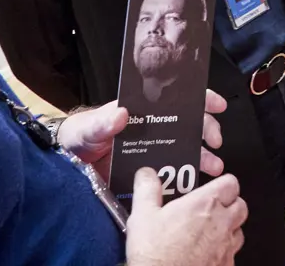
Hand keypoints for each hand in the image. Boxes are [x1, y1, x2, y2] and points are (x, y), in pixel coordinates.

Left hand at [58, 90, 226, 185]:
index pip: (178, 100)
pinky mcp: (147, 175)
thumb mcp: (88, 127)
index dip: (201, 99)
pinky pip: (170, 176)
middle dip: (207, 130)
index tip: (217, 104)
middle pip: (188, 125)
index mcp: (143, 113)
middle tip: (215, 141)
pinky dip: (184, 179)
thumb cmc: (79, 136)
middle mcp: (152, 130)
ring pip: (184, 151)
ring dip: (202, 157)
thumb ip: (102, 121)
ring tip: (214, 167)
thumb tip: (121, 113)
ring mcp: (151, 152)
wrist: (67, 164)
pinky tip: (193, 185)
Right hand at [124, 170, 246, 265]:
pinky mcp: (226, 265)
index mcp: (205, 204)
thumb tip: (147, 175)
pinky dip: (224, 251)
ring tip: (209, 232)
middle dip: (230, 204)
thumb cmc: (156, 255)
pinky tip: (207, 253)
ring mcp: (226, 247)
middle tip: (212, 208)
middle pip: (240, 205)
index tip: (213, 187)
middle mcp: (221, 223)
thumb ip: (147, 189)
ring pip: (239, 230)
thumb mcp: (142, 216)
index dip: (223, 183)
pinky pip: (232, 254)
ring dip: (228, 228)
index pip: (230, 183)